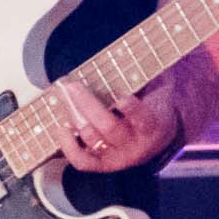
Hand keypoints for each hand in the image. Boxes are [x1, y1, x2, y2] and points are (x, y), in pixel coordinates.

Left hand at [53, 78, 181, 173]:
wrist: (157, 139)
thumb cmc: (151, 108)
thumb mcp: (157, 90)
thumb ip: (145, 75)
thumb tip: (124, 54)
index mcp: (154, 126)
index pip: (142, 118)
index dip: (130, 109)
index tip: (121, 97)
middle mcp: (137, 147)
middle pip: (110, 128)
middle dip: (88, 105)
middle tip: (72, 86)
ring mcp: (119, 158)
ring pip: (93, 139)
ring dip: (74, 116)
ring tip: (63, 95)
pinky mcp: (102, 165)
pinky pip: (83, 161)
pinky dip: (68, 145)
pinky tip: (61, 127)